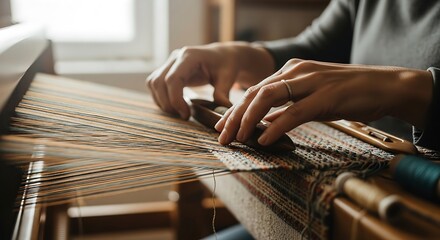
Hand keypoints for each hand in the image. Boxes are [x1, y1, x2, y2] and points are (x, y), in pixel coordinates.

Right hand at [146, 42, 274, 118]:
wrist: (223, 56)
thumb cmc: (226, 65)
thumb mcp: (228, 78)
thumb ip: (223, 92)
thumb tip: (222, 109)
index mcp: (190, 56)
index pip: (172, 79)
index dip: (175, 99)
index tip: (186, 114)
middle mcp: (176, 57)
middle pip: (159, 82)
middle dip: (168, 103)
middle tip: (183, 116)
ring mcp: (170, 62)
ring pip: (153, 83)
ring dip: (162, 101)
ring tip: (179, 112)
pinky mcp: (167, 69)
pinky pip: (155, 84)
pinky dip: (161, 98)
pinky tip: (175, 106)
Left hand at [214, 59, 432, 145]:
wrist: (385, 86)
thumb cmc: (348, 93)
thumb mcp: (312, 97)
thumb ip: (288, 106)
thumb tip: (266, 121)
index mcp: (291, 70)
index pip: (254, 90)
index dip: (235, 110)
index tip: (223, 127)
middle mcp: (296, 71)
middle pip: (255, 93)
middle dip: (234, 116)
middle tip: (222, 136)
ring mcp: (310, 82)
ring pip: (268, 99)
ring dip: (248, 120)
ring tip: (238, 138)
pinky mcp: (325, 96)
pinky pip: (294, 112)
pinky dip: (276, 126)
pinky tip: (264, 140)